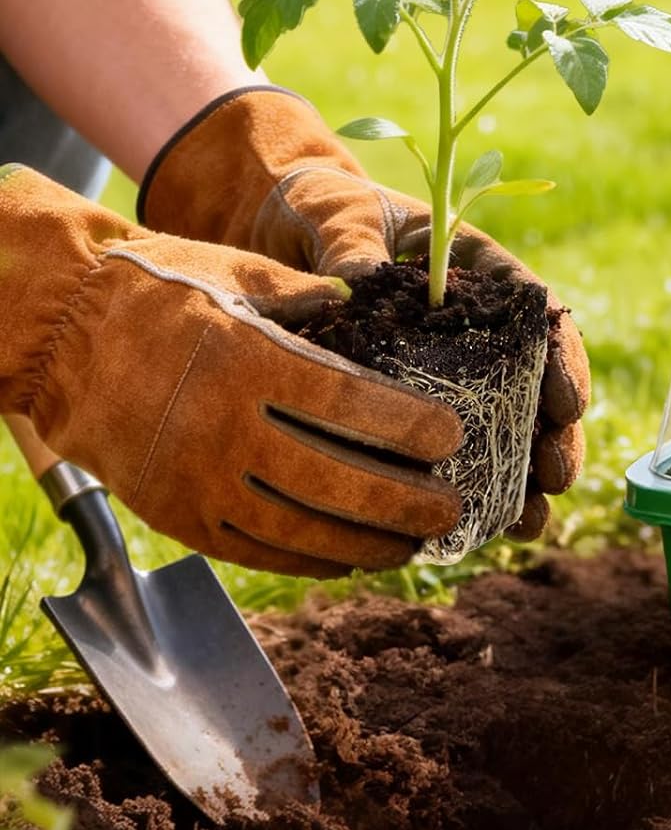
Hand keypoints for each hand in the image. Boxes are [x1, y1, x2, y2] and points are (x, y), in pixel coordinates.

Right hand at [0, 166, 461, 576]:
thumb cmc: (160, 289)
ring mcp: (196, 480)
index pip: (348, 405)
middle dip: (404, 501)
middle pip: (333, 480)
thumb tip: (382, 310)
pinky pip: (256, 550)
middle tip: (453, 509)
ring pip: (299, 529)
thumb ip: (317, 297)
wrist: (57, 330)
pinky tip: (352, 557)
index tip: (452, 436)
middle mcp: (223, 428)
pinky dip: (310, 559)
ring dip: (366, 542)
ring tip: (415, 543)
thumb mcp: (242, 270)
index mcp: (248, 360)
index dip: (407, 427)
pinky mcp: (176, 514)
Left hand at [139, 87, 587, 540]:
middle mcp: (478, 325)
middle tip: (556, 476)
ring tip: (529, 522)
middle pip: (537, 383)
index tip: (569, 402)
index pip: (538, 313)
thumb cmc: (321, 208)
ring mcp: (453, 368)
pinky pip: (454, 450)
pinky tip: (476, 532)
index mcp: (477, 269)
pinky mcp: (418, 404)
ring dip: (523, 477)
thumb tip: (360, 279)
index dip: (561, 359)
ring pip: (506, 426)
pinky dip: (471, 490)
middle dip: (554, 434)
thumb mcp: (339, 213)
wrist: (280, 226)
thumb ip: (353, 243)